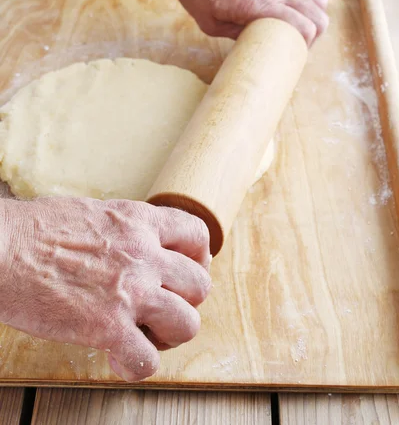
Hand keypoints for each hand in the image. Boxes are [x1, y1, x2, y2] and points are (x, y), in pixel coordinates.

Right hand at [0, 198, 210, 380]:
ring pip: (188, 324)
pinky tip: (116, 356)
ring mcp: (129, 292)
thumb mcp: (94, 212)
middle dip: (185, 301)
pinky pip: (146, 361)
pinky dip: (136, 365)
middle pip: (200, 285)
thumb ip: (125, 229)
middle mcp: (144, 254)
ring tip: (143, 333)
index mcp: (139, 221)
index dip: (199, 258)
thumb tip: (135, 243)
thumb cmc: (36, 228)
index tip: (183, 272)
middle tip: (161, 308)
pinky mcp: (106, 328)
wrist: (2, 249)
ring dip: (169, 334)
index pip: (198, 234)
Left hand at [162, 0, 328, 45]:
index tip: (295, 53)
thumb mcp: (210, 23)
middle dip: (315, 34)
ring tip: (301, 26)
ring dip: (315, 14)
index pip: (305, 26)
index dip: (306, 44)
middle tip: (299, 44)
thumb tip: (253, 42)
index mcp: (260, 5)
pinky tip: (297, 4)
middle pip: (318, 14)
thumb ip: (237, 34)